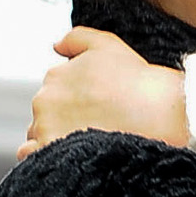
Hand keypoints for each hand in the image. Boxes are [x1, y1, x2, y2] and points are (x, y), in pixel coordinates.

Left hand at [20, 30, 187, 157]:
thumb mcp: (107, 45)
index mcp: (54, 77)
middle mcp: (44, 101)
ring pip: (39, 137)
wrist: (160, 115)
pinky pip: (35, 157)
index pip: (53, 94)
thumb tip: (55, 46)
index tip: (95, 112)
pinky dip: (47, 156)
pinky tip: (70, 158)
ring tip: (88, 144)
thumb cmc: (138, 82)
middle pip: (45, 116)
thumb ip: (76, 39)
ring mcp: (46, 129)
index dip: (74, 104)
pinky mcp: (53, 153)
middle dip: (64, 121)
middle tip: (95, 129)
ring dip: (56, 139)